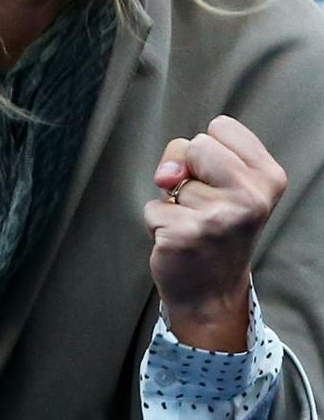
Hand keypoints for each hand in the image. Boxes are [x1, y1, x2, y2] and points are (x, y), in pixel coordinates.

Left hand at [144, 115, 286, 350]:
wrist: (213, 294)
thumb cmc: (218, 228)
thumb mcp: (224, 183)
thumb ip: (194, 158)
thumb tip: (167, 176)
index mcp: (268, 178)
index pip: (222, 125)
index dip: (210, 151)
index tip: (220, 180)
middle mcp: (250, 198)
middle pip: (195, 144)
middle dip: (188, 170)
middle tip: (203, 203)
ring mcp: (218, 218)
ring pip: (171, 177)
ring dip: (172, 201)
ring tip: (193, 224)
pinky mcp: (186, 236)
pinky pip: (152, 207)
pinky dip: (157, 222)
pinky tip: (179, 241)